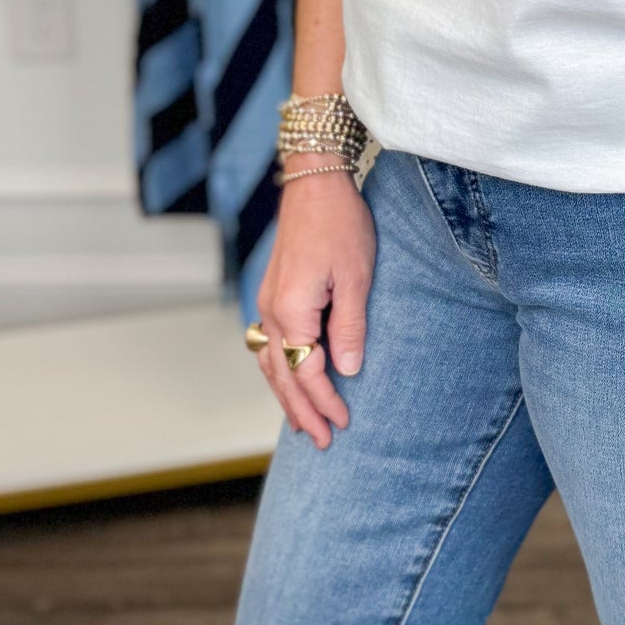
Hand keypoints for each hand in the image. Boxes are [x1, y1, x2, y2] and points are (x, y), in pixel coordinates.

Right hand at [253, 171, 374, 447]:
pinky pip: (270, 345)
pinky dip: (280, 371)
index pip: (308, 373)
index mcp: (292, 311)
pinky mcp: (272, 294)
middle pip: (283, 376)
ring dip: (286, 396)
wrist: (314, 181)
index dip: (326, 401)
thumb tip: (347, 371)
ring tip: (302, 423)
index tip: (343, 424)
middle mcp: (271, 312)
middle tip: (322, 442)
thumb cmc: (341, 224)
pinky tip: (290, 380)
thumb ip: (350, 326)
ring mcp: (267, 303)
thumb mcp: (356, 276)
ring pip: (271, 364)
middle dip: (302, 411)